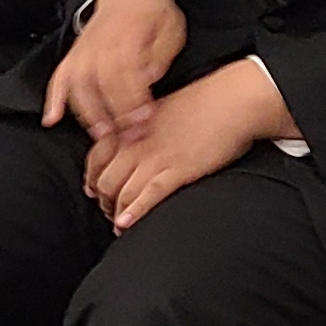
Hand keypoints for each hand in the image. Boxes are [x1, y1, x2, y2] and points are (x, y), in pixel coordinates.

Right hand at [41, 0, 187, 150]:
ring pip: (79, 85)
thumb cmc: (152, 11)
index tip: (143, 119)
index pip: (127, 74)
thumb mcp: (170, 30)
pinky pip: (58, 77)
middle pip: (103, 85)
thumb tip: (149, 79)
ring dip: (88, 112)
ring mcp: (84, 50)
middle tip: (127, 136)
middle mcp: (101, 45)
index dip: (135, 100)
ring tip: (100, 134)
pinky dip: (52, 98)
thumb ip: (160, 57)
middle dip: (115, 114)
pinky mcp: (74, 55)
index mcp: (127, 37)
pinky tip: (52, 117)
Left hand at [83, 60, 290, 231]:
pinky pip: (148, 195)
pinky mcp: (178, 170)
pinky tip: (127, 224)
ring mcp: (157, 157)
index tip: (95, 191)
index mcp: (134, 126)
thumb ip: (143, 127)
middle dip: (104, 201)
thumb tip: (133, 144)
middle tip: (111, 212)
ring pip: (121, 192)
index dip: (92, 179)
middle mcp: (138, 142)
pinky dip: (134, 212)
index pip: (96, 158)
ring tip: (121, 225)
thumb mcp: (162, 110)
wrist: (233, 99)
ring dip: (117, 213)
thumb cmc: (204, 102)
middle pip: (105, 180)